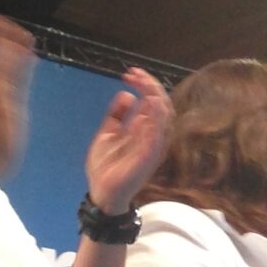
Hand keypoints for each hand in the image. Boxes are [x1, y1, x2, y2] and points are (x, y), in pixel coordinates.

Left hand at [86, 66, 173, 214]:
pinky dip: (157, 115)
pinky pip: (159, 133)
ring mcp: (153, 145)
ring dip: (155, 95)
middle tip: (134, 73)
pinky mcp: (150, 155)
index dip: (144, 84)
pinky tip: (149, 101)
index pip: (152, 101)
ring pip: (165, 115)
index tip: (129, 73)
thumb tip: (127, 94)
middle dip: (150, 85)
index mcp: (144, 129)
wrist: (101, 193)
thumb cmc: (106, 167)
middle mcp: (153, 135)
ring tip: (143, 82)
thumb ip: (117, 115)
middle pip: (162, 103)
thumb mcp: (108, 134)